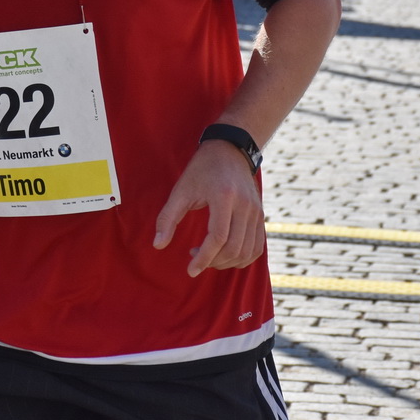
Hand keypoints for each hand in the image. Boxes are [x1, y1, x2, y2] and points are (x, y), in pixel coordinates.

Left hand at [153, 141, 265, 276]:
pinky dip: (242, 258)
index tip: (190, 269)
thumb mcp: (181, 190)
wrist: (230, 150)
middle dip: (213, 262)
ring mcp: (256, 211)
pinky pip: (257, 247)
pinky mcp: (261, 215)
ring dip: (227, 262)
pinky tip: (224, 255)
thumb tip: (158, 245)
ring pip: (247, 251)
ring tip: (208, 256)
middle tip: (195, 258)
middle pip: (234, 248)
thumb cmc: (202, 169)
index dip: (204, 258)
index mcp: (224, 197)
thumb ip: (167, 218)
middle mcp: (245, 206)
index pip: (218, 237)